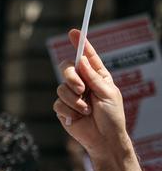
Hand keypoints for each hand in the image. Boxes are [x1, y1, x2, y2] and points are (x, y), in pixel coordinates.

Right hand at [53, 29, 129, 161]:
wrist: (104, 139)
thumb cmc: (112, 117)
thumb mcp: (108, 94)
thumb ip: (93, 78)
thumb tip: (81, 61)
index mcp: (97, 76)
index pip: (87, 56)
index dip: (81, 43)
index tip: (74, 32)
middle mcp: (83, 82)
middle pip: (67, 68)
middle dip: (71, 77)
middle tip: (81, 89)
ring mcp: (72, 95)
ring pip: (61, 87)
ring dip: (74, 100)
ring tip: (86, 110)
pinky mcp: (63, 108)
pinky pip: (58, 103)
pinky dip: (69, 110)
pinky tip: (77, 117)